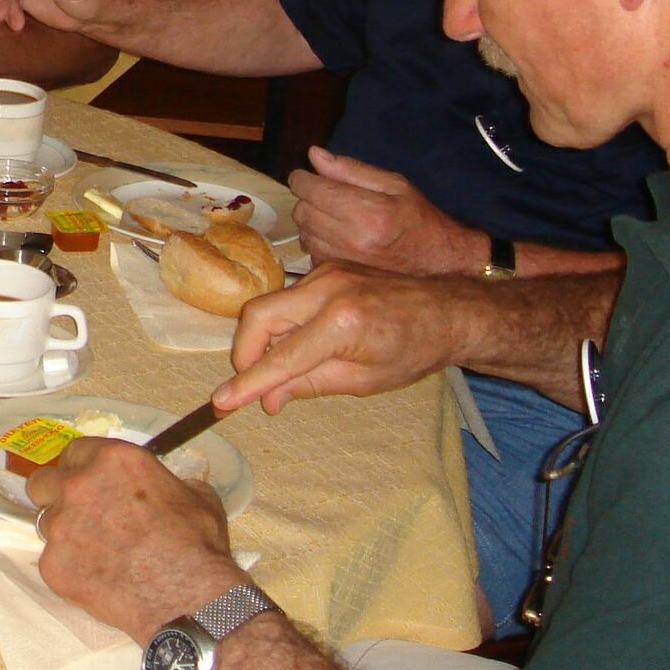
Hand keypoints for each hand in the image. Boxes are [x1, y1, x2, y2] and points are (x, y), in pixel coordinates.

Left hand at [27, 438, 245, 644]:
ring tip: (95, 554)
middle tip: (81, 515)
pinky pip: (53, 561)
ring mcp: (60, 525)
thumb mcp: (195, 496)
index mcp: (111, 459)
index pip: (73, 452)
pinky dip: (70, 569)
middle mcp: (78, 485)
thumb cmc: (197, 545)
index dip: (81, 469)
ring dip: (65, 533)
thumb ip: (167, 482)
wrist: (188, 597)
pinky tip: (97, 580)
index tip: (90, 484)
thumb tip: (165, 487)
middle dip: (57, 495)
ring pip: (46, 523)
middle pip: (44, 481)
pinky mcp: (53, 564)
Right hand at [214, 262, 467, 416]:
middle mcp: (327, 289)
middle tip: (253, 381)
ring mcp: (324, 273)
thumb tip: (267, 400)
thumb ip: (309, 385)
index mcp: (342, 323)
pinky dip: (283, 323)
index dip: (249, 382)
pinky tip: (300, 342)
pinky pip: (288, 297)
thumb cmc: (413, 351)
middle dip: (245, 352)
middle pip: (258, 315)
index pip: (282, 357)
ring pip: (268, 305)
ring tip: (280, 365)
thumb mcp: (363, 381)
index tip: (222, 402)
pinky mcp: (324, 267)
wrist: (447, 310)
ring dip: (263, 339)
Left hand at [290, 146, 487, 274]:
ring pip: (304, 234)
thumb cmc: (419, 219)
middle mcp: (352, 239)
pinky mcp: (341, 276)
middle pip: (302, 212)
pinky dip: (318, 242)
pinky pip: (312, 253)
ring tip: (335, 218)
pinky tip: (338, 239)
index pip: (311, 189)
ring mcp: (345, 261)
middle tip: (327, 196)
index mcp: (367, 212)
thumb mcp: (394, 185)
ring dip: (311, 222)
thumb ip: (351, 169)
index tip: (307, 176)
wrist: (440, 264)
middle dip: (308, 199)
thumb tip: (314, 155)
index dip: (302, 179)